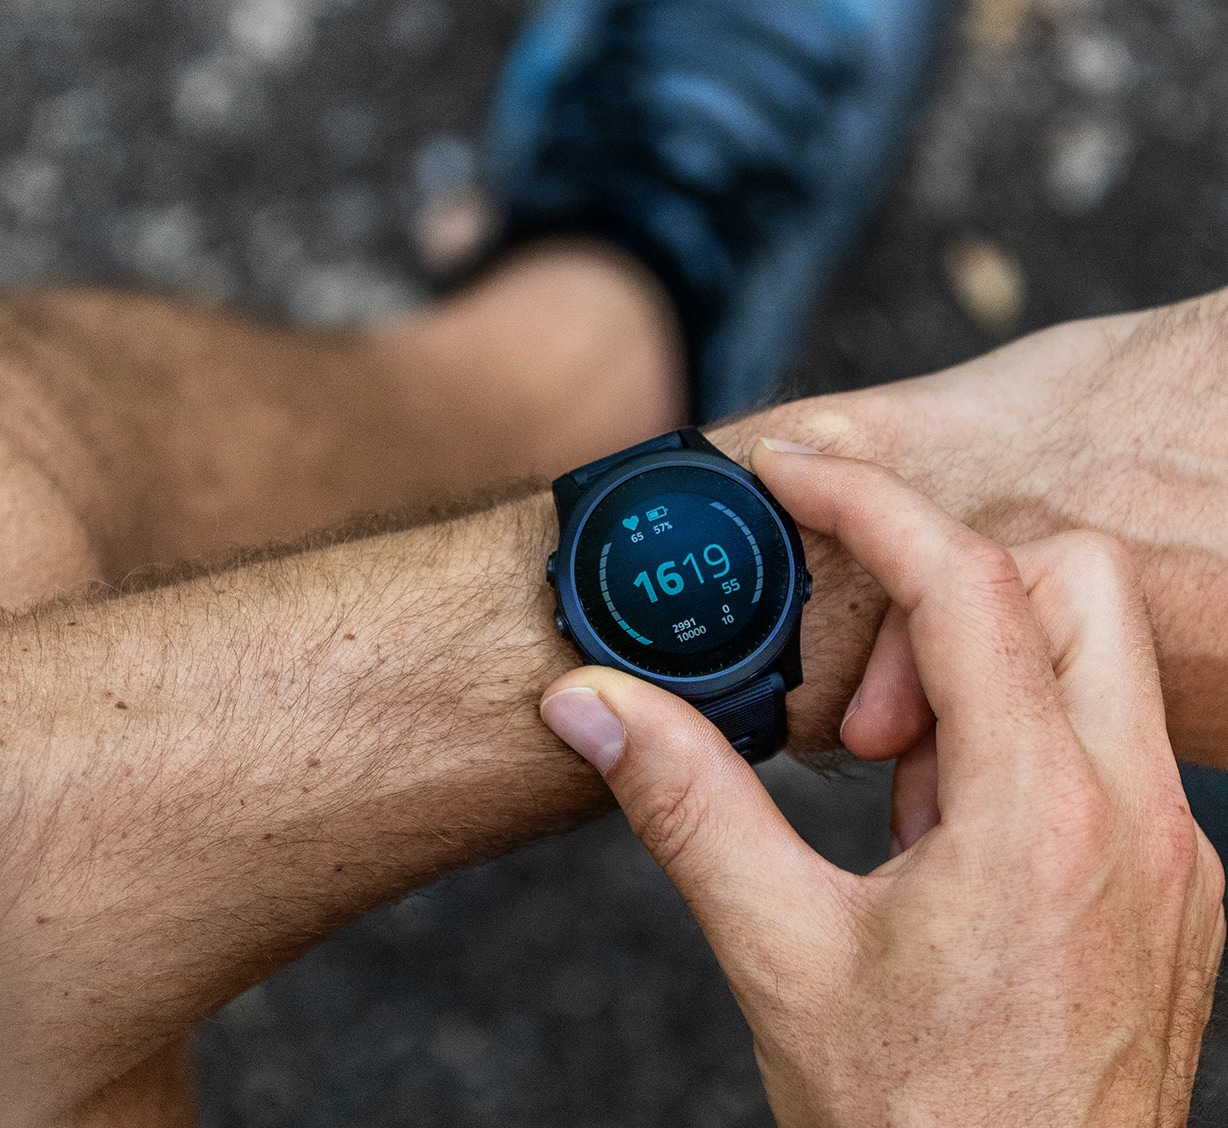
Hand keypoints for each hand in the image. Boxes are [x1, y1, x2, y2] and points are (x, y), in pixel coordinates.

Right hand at [540, 446, 1224, 1127]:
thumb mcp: (779, 953)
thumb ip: (684, 805)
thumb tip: (590, 707)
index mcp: (1039, 815)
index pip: (965, 581)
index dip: (869, 503)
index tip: (796, 475)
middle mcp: (1135, 816)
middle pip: (1067, 584)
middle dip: (948, 593)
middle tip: (861, 712)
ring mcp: (1170, 853)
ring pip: (1093, 660)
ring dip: (976, 677)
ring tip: (893, 794)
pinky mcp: (1170, 887)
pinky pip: (1103, 747)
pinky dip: (1012, 742)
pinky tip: (939, 841)